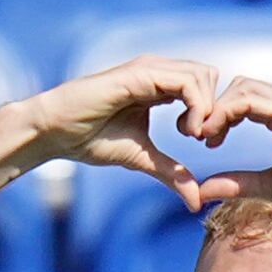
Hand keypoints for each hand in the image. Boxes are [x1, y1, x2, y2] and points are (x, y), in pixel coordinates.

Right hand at [14, 58, 225, 209]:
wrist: (55, 131)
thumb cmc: (90, 139)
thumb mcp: (141, 158)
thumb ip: (171, 173)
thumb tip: (196, 202)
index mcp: (159, 86)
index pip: (203, 86)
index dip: (212, 113)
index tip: (205, 143)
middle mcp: (157, 72)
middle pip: (209, 75)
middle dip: (215, 108)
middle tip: (202, 140)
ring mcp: (149, 69)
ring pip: (202, 74)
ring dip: (207, 108)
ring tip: (193, 136)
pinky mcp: (141, 75)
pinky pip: (185, 82)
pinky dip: (196, 106)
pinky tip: (186, 130)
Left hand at [184, 76, 271, 219]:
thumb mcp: (270, 186)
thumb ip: (238, 183)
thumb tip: (203, 190)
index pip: (244, 97)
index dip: (218, 114)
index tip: (203, 140)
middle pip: (240, 86)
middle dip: (213, 107)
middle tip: (195, 135)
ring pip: (244, 88)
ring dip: (217, 109)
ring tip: (203, 136)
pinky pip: (254, 102)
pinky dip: (229, 113)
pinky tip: (215, 135)